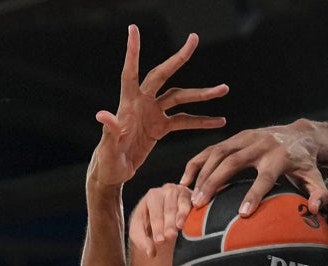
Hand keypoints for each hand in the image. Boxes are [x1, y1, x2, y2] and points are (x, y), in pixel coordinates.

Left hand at [90, 25, 228, 186]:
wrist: (113, 174)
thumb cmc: (106, 163)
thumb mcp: (108, 150)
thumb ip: (109, 132)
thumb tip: (103, 115)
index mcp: (127, 104)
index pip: (130, 73)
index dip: (133, 52)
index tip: (134, 29)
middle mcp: (141, 103)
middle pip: (163, 75)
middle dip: (179, 58)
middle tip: (194, 40)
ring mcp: (152, 113)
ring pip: (180, 97)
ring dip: (202, 94)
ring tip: (224, 89)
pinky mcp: (160, 127)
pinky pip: (184, 120)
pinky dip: (201, 120)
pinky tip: (219, 122)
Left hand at [129, 184, 192, 257]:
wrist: (164, 217)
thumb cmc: (151, 223)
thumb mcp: (141, 231)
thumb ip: (143, 242)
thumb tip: (151, 253)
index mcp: (151, 196)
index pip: (155, 213)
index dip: (157, 227)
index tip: (160, 240)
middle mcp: (166, 191)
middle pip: (168, 208)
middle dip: (168, 223)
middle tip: (169, 236)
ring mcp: (181, 192)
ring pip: (181, 205)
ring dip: (180, 217)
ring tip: (179, 228)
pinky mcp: (192, 196)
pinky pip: (192, 204)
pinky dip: (190, 212)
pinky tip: (190, 221)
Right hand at [180, 120, 327, 215]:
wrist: (300, 134)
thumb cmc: (306, 163)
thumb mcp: (316, 178)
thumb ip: (319, 194)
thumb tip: (316, 209)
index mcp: (280, 157)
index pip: (265, 176)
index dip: (254, 194)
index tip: (242, 214)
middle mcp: (260, 144)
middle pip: (233, 162)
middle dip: (215, 182)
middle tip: (200, 205)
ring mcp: (245, 138)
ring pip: (218, 152)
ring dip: (202, 174)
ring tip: (190, 197)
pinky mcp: (235, 136)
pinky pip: (211, 148)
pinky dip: (196, 162)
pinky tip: (184, 180)